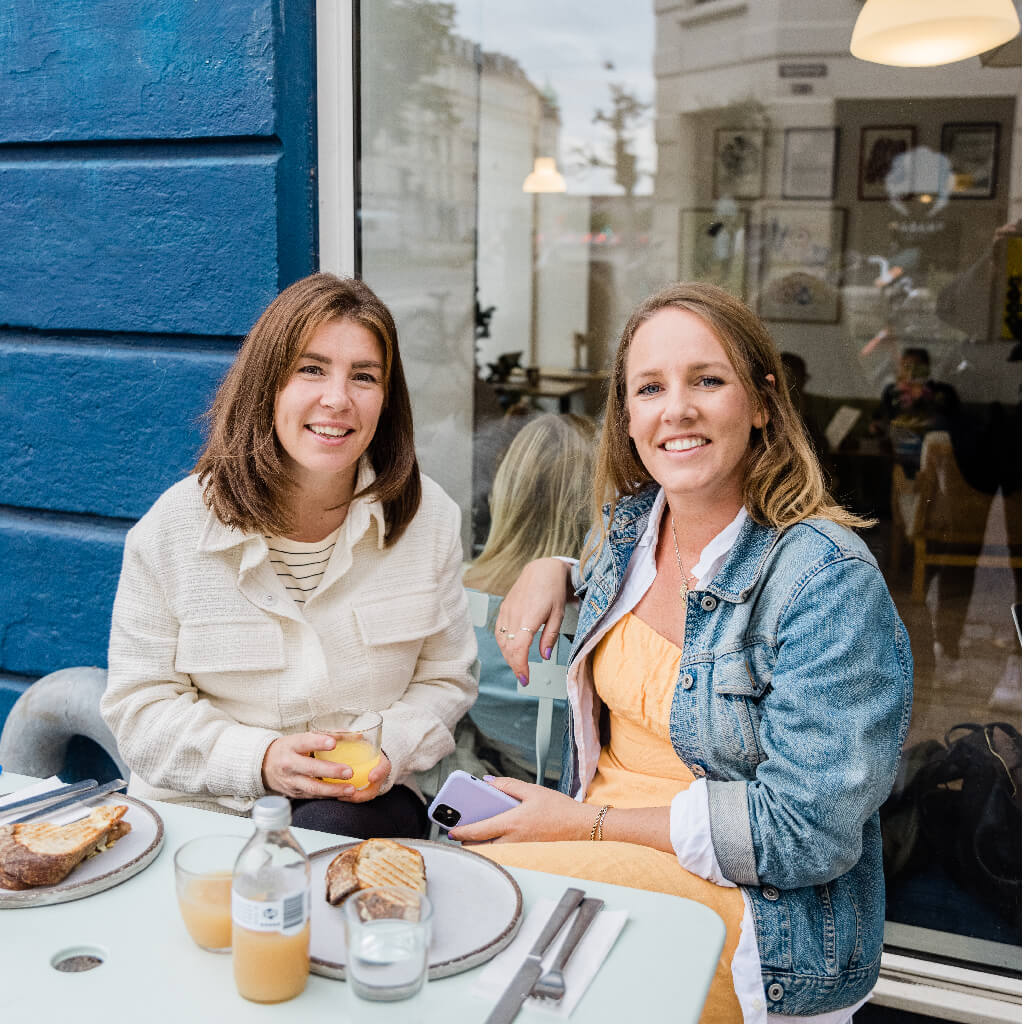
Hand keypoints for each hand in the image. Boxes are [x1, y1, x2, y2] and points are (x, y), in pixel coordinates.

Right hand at [261, 734, 391, 800]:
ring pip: (312, 788)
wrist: (264, 765)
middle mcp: (289, 764)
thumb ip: (327, 735)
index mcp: (291, 745)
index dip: (318, 742)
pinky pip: (313, 796)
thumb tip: (355, 735)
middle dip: (331, 771)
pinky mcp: (295, 794)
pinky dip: (328, 796)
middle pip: (310, 769)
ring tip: (350, 789)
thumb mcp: (301, 737)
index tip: (333, 743)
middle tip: (349, 771)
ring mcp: (291, 781)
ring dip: (333, 790)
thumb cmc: (289, 748)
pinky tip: (342, 795)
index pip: (304, 742)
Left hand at [447, 777, 592, 844]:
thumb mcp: (532, 790)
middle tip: (460, 831)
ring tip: (475, 834)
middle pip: (481, 847)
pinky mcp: (527, 855)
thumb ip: (508, 785)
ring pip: (492, 852)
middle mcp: (514, 841)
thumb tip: (487, 782)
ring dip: (481, 845)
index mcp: (513, 823)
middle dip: (468, 841)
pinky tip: (496, 836)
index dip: (461, 832)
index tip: (449, 830)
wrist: (581, 827)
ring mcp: (521, 851)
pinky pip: (505, 854)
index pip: (479, 831)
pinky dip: (495, 847)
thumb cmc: (558, 808)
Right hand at [495, 558, 572, 683]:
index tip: (525, 679)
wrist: (542, 569)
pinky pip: (499, 631)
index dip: (520, 666)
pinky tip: (510, 650)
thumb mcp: (558, 614)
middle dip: (515, 666)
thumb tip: (544, 656)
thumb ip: (550, 636)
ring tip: (518, 665)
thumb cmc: (553, 590)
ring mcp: (507, 611)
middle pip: (508, 648)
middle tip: (524, 677)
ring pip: (501, 641)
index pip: (519, 648)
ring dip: (508, 656)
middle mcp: (514, 614)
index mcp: (530, 617)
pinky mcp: (504, 608)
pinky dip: (503, 644)